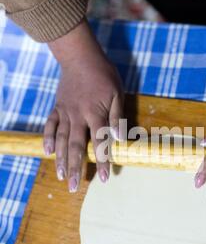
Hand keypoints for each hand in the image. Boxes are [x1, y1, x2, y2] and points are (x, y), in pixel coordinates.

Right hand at [43, 18, 123, 191]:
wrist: (80, 57)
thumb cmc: (103, 75)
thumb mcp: (117, 93)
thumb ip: (117, 116)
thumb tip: (119, 137)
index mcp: (95, 113)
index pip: (100, 143)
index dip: (103, 162)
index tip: (104, 179)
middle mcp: (78, 116)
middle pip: (77, 147)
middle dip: (76, 168)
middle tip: (74, 187)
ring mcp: (65, 112)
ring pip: (62, 140)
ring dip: (61, 159)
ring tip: (62, 176)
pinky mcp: (57, 107)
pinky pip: (50, 125)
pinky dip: (48, 138)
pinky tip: (48, 152)